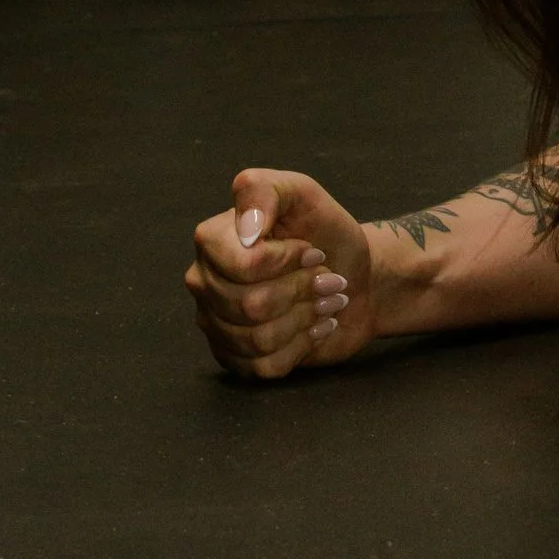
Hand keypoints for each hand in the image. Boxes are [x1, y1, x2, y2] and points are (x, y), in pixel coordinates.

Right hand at [187, 168, 370, 383]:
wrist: (353, 277)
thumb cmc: (326, 233)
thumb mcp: (302, 194)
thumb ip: (265, 191)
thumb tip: (245, 229)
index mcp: (212, 239)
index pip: (243, 265)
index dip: (286, 262)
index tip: (313, 251)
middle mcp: (204, 281)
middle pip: (251, 305)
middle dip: (302, 291)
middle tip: (327, 278)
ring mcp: (215, 322)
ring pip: (258, 339)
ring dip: (306, 318)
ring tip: (326, 300)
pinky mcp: (235, 356)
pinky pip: (264, 367)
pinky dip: (302, 346)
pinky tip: (315, 326)